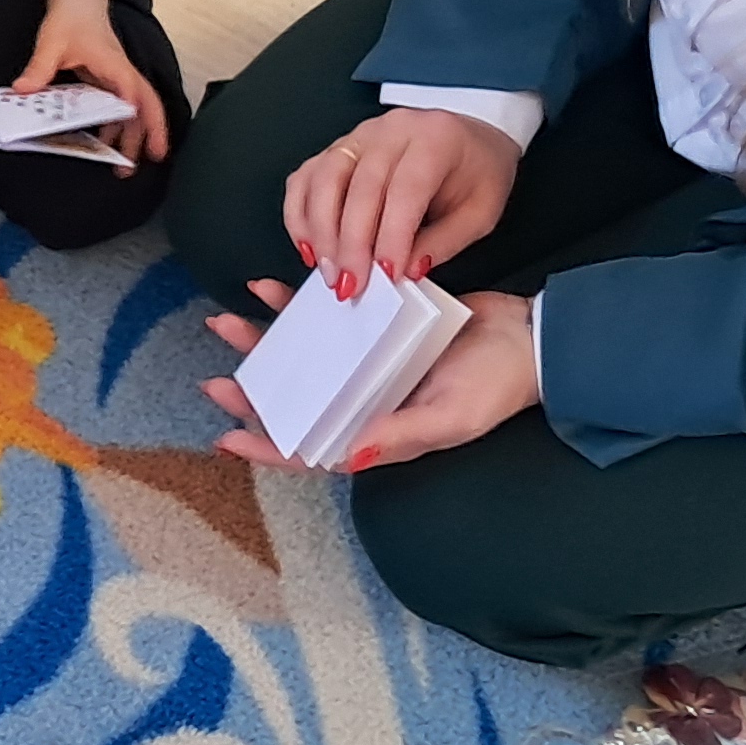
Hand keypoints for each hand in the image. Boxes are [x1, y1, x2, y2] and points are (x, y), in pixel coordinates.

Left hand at [11, 12, 169, 159]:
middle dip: (149, 134)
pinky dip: (116, 126)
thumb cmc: (71, 18)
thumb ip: (39, 68)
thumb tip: (23, 89)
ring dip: (132, 136)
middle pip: (145, 106)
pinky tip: (105, 142)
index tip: (145, 138)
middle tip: (145, 163)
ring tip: (123, 165)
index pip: (135, 91)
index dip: (142, 115)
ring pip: (134, 110)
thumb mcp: (51, 43)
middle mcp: (121, 74)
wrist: (78, 1)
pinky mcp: (108, 81)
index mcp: (114, 65)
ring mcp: (117, 79)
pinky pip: (118, 108)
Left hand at [200, 283, 538, 473]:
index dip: (268, 448)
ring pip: (302, 356)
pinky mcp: (375, 326)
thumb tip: (345, 456)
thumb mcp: (451, 418)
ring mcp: (367, 363)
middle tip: (215, 378)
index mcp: (376, 431)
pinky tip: (268, 288)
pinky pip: (326, 317)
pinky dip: (297, 304)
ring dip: (264, 341)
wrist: (530, 337)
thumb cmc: (495, 388)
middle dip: (252, 393)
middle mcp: (364, 400)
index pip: (311, 450)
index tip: (227, 438)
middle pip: (296, 400)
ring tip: (225, 321)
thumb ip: (399, 435)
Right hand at [282, 108, 517, 290]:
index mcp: (435, 140)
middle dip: (351, 244)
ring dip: (320, 231)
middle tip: (350, 285)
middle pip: (359, 187)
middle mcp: (391, 131)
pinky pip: (305, 178)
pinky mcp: (336, 148)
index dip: (392, 236)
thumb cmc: (478, 173)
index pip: (405, 190)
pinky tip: (308, 246)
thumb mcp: (481, 212)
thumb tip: (406, 270)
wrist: (469, 137)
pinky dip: (299, 214)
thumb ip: (445, 242)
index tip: (386, 276)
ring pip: (324, 180)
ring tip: (328, 272)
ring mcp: (358, 136)